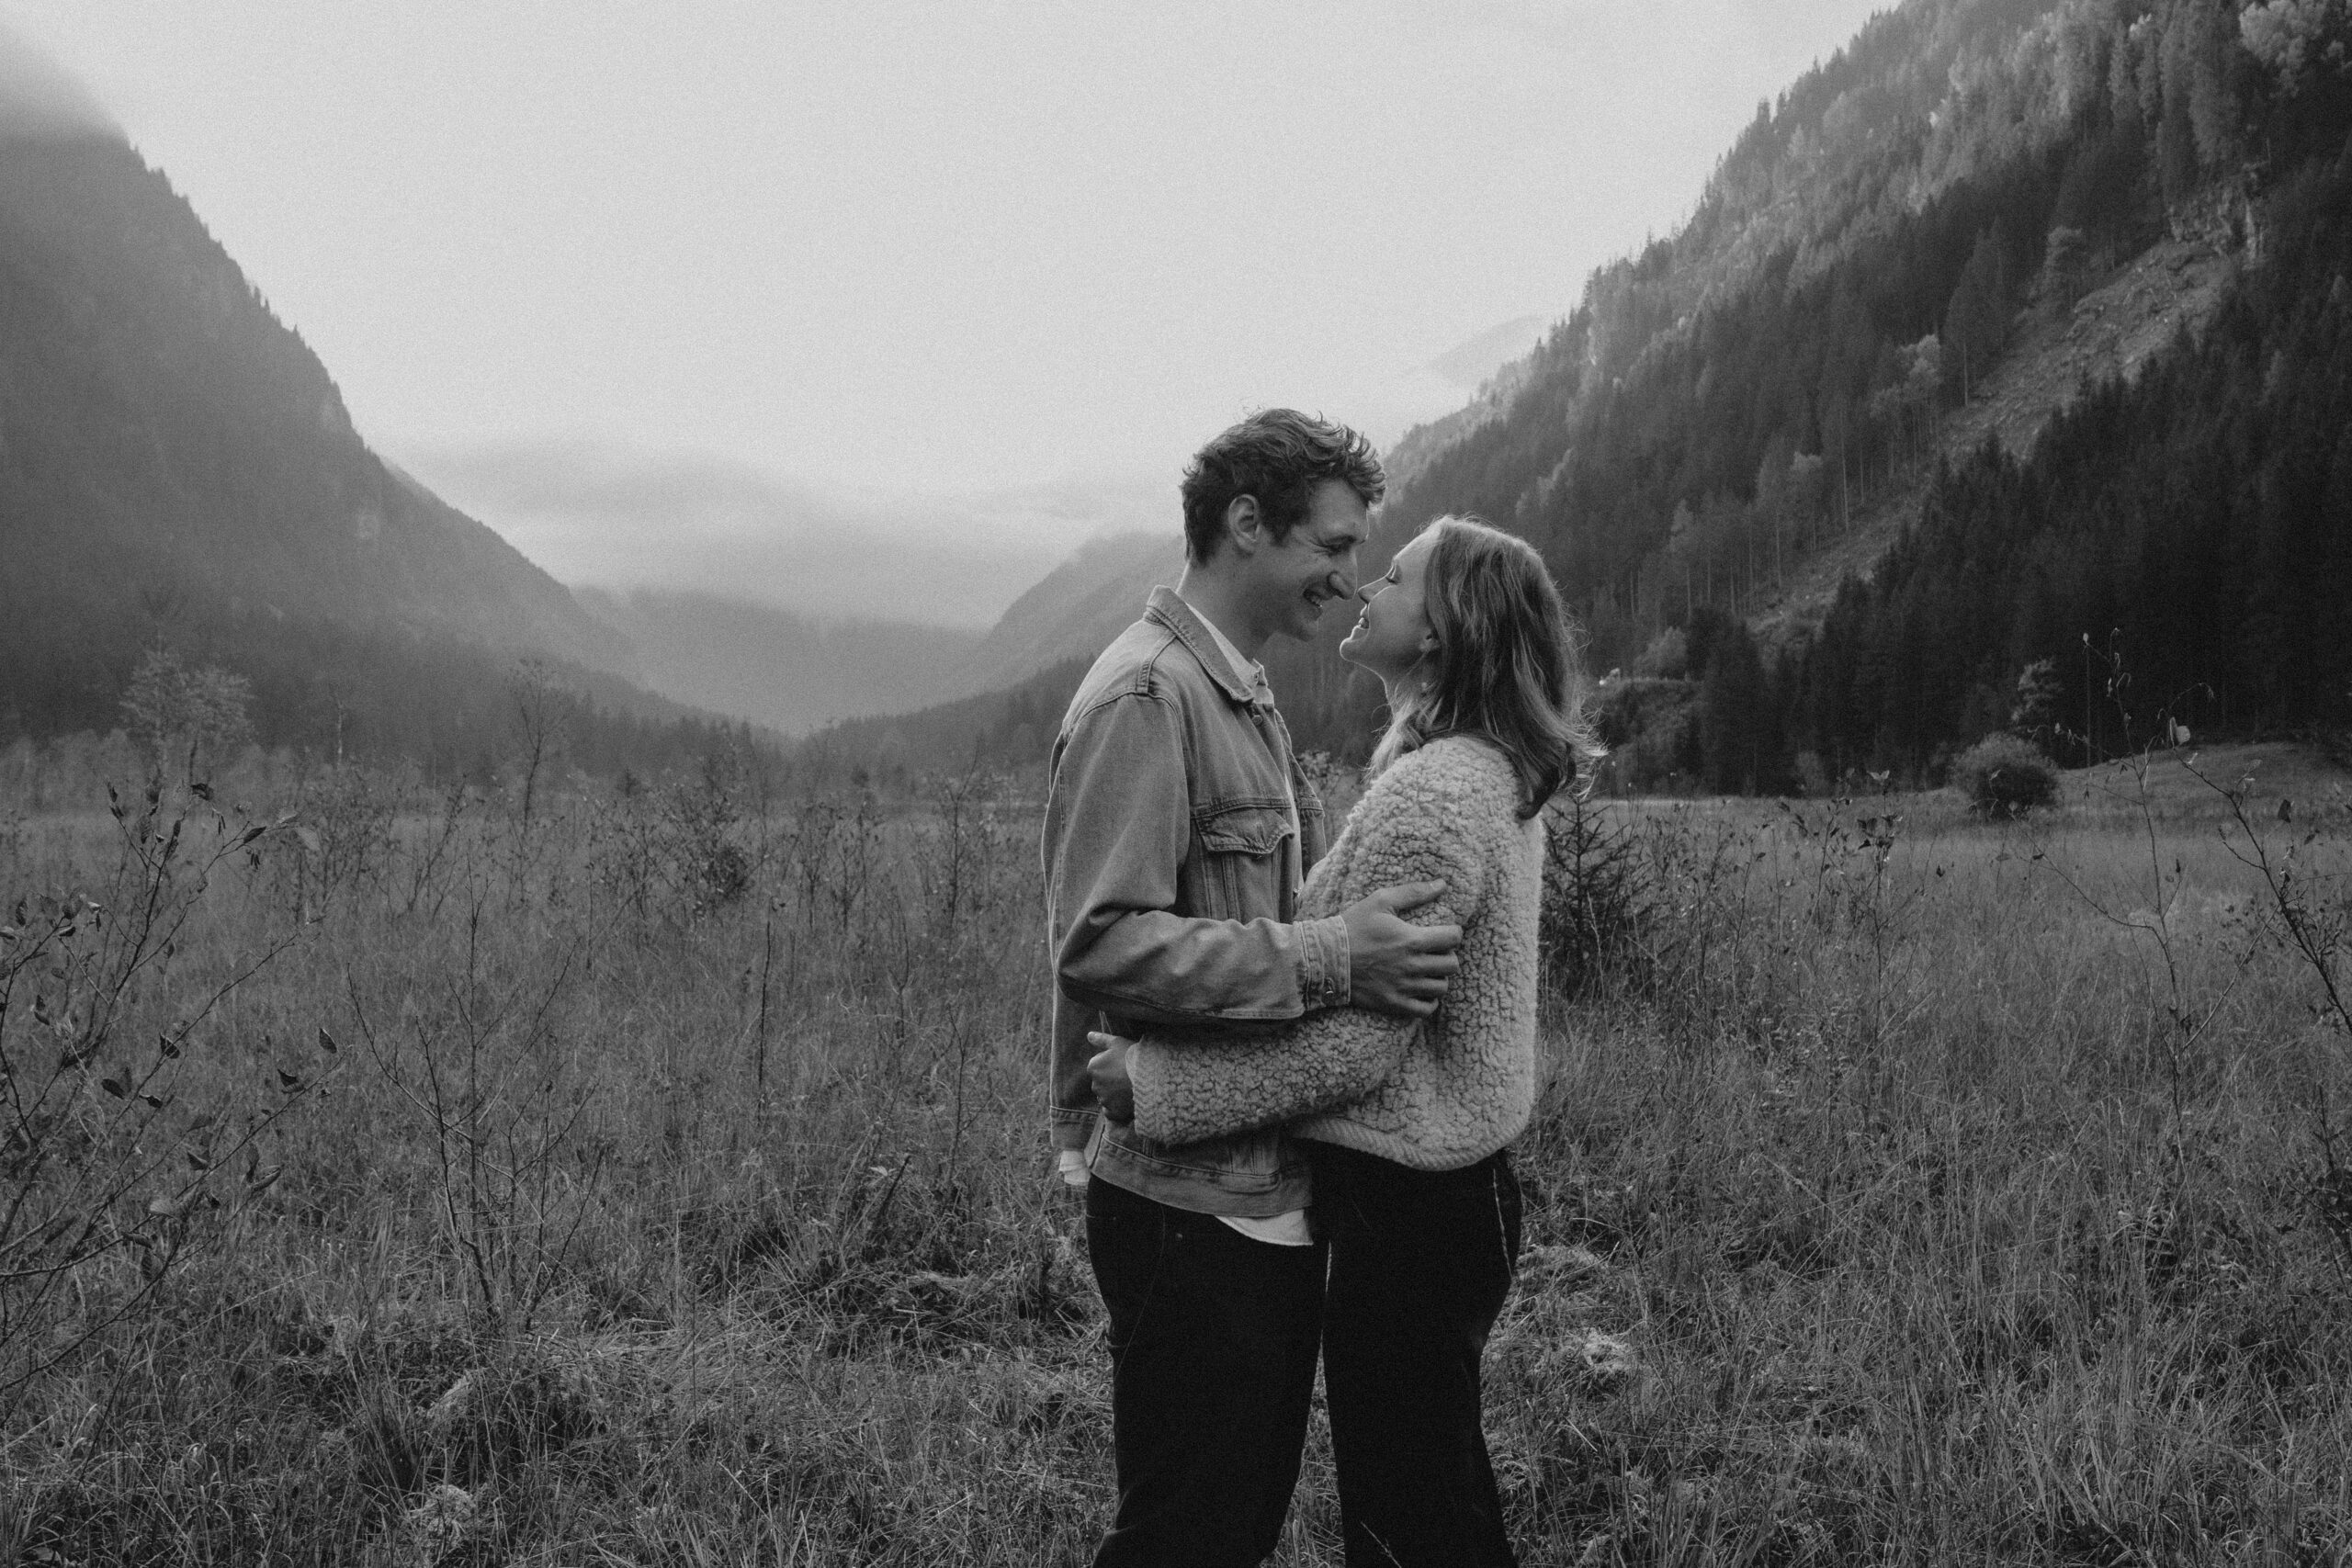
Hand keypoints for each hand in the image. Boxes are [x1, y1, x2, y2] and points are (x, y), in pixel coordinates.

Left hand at [1087, 1030, 1136, 1121]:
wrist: (1149, 1077)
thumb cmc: (1133, 1056)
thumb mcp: (1117, 1042)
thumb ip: (1101, 1039)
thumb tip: (1088, 1035)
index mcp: (1093, 1067)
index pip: (1098, 1066)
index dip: (1112, 1064)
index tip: (1123, 1064)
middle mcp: (1094, 1084)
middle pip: (1102, 1082)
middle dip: (1111, 1080)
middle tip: (1128, 1076)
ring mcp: (1104, 1099)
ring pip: (1106, 1096)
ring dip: (1115, 1094)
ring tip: (1130, 1088)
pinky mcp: (1113, 1112)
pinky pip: (1112, 1111)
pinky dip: (1117, 1108)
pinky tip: (1128, 1101)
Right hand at [1343, 881, 1460, 1018]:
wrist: (1326, 958)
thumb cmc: (1353, 926)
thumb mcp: (1381, 901)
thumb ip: (1413, 892)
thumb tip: (1442, 884)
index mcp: (1412, 939)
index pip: (1453, 938)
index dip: (1453, 933)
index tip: (1444, 932)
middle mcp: (1412, 966)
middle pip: (1452, 965)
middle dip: (1448, 955)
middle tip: (1435, 952)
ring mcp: (1403, 987)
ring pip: (1442, 987)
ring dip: (1439, 977)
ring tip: (1428, 970)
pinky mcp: (1394, 1004)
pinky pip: (1426, 1009)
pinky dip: (1429, 1001)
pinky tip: (1422, 990)